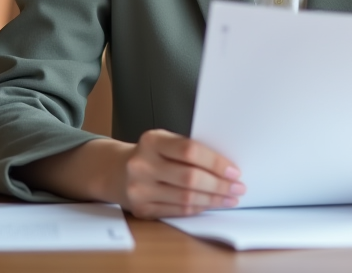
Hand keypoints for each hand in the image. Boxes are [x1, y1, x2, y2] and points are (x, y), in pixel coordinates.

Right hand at [116, 129, 245, 218]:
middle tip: (237, 188)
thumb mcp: (163, 142)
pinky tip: (209, 205)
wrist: (114, 171)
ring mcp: (139, 189)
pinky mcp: (141, 209)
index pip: (190, 151)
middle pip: (190, 178)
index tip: (234, 171)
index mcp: (151, 141)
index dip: (215, 162)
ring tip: (229, 198)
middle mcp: (142, 165)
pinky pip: (177, 211)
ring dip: (213, 200)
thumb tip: (225, 166)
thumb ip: (187, 150)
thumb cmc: (149, 154)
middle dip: (219, 185)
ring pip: (185, 198)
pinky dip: (198, 208)